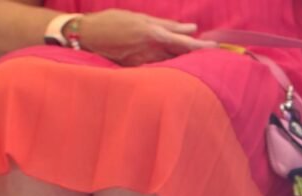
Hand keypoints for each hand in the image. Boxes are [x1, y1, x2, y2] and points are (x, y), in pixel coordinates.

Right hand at [76, 9, 216, 65]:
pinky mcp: (136, 70)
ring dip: (186, 64)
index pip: (185, 44)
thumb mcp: (141, 19)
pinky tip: (177, 70)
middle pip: (181, 57)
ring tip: (199, 63)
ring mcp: (144, 62)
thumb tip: (192, 28)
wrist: (86, 35)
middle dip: (198, 57)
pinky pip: (158, 70)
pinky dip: (169, 69)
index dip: (202, 47)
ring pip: (172, 65)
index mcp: (154, 34)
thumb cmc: (113, 22)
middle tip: (214, 57)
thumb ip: (168, 25)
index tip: (216, 48)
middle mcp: (151, 51)